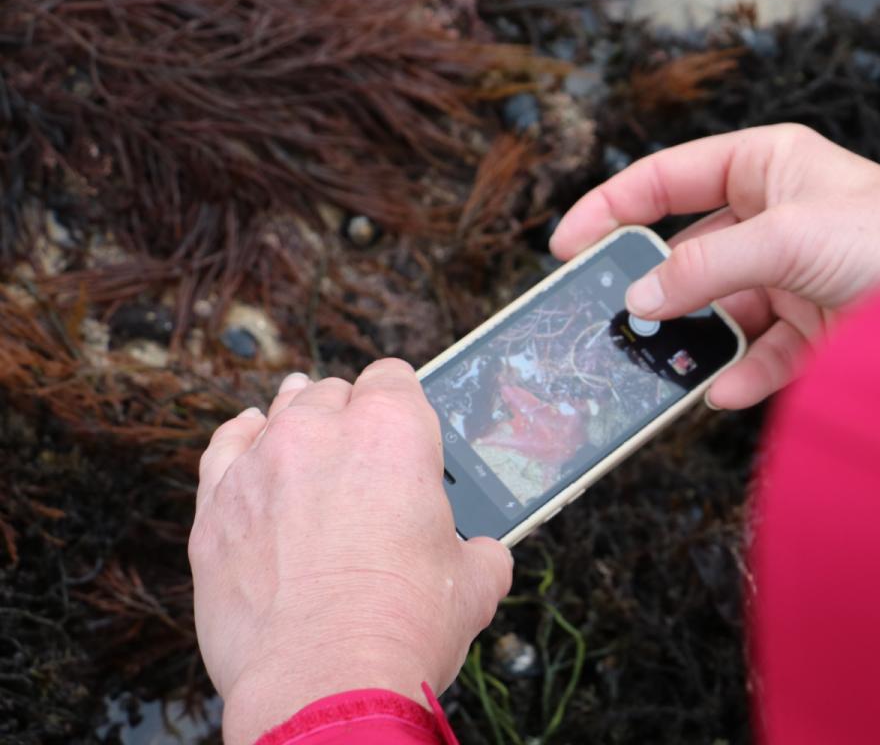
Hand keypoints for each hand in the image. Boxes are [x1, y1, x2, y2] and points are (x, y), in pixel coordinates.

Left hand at [189, 360, 512, 743]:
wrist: (323, 681)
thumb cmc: (403, 626)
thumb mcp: (474, 583)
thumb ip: (479, 552)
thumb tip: (484, 557)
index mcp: (395, 433)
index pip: (394, 377)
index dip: (402, 398)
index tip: (404, 424)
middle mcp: (322, 433)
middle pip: (334, 392)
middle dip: (349, 415)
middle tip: (361, 456)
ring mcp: (260, 465)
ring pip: (279, 412)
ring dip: (297, 419)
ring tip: (306, 432)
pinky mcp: (215, 507)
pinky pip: (224, 448)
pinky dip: (240, 441)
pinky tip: (248, 437)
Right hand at [550, 124, 879, 407]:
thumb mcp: (788, 237)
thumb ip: (705, 268)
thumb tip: (639, 303)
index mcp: (767, 166)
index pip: (668, 179)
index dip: (614, 209)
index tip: (568, 247)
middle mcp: (777, 217)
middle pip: (690, 253)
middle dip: (653, 290)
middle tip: (608, 323)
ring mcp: (796, 275)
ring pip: (721, 311)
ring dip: (692, 341)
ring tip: (657, 368)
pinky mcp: (819, 329)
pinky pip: (760, 354)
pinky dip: (739, 375)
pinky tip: (721, 392)